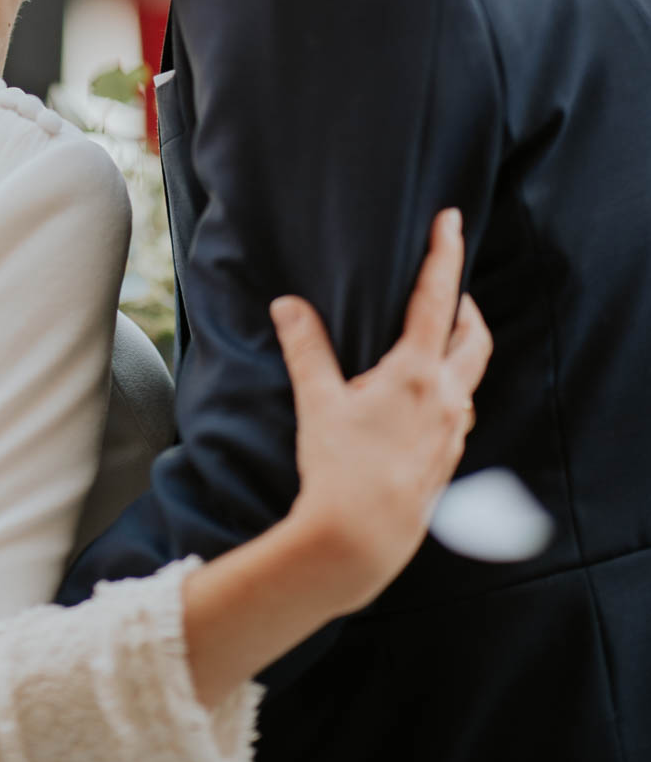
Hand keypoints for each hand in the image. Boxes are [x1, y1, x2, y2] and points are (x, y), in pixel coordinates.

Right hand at [271, 208, 491, 612]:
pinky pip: (460, 410)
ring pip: (470, 376)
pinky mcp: (447, 460)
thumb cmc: (338, 469)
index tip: (451, 220)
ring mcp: (453, 432)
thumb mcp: (318, 402)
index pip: (439, 298)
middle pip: (474, 337)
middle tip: (449, 286)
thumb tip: (288, 304)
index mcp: (417, 374)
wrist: (359, 542)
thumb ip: (306, 348)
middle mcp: (446, 398)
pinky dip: (451, 388)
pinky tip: (424, 398)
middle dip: (466, 306)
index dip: (445, 254)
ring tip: (436, 339)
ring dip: (460, 349)